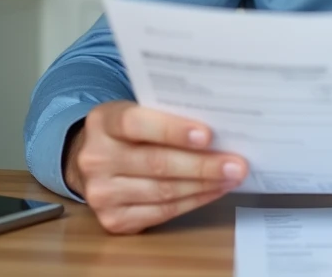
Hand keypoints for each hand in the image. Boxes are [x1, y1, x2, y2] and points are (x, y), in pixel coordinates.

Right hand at [64, 101, 248, 233]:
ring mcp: (101, 193)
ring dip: (204, 185)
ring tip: (231, 177)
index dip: (173, 130)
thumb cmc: (130, 132)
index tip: (207, 135)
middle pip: (156, 163)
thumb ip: (167, 116)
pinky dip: (194, 201)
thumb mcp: (138, 112)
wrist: (96, 161)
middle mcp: (96, 159)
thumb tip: (219, 128)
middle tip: (236, 163)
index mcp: (103, 123)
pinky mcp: (113, 220)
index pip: (137, 124)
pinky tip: (213, 190)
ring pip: (163, 191)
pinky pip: (162, 212)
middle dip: (202, 164)